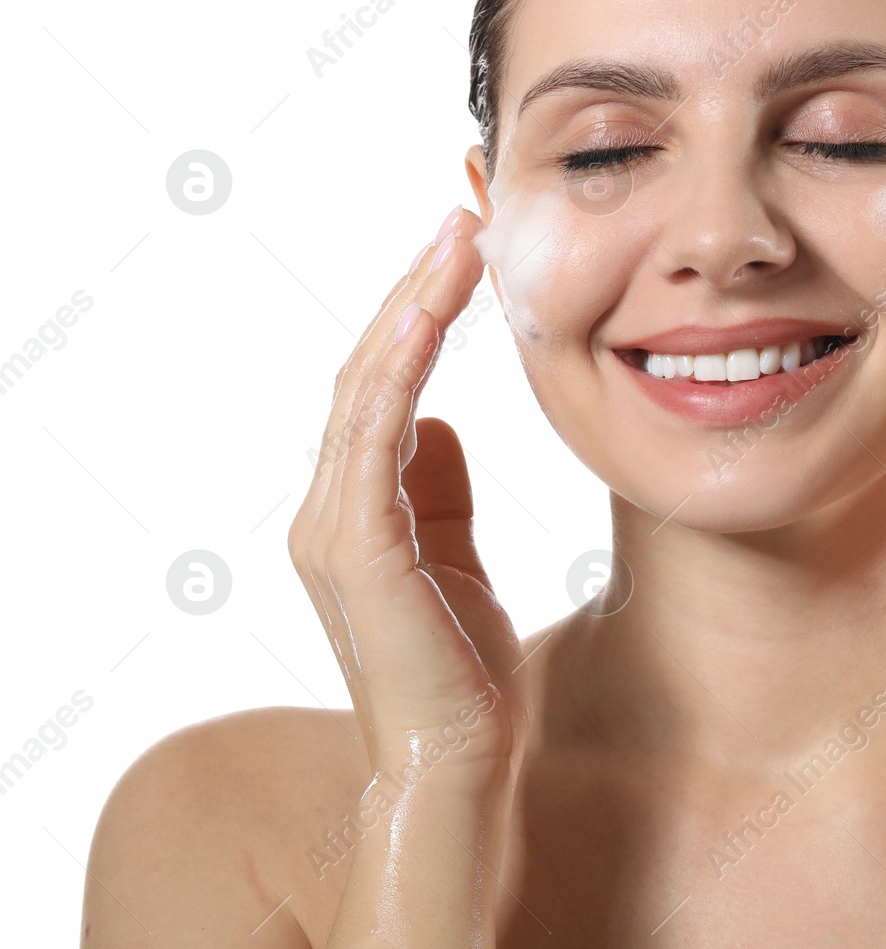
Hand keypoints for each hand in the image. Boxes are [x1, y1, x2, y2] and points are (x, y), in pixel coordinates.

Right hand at [287, 206, 528, 782]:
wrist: (458, 762)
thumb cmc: (462, 671)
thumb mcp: (456, 560)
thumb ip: (438, 492)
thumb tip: (436, 424)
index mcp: (354, 510)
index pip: (380, 389)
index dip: (415, 318)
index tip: (461, 255)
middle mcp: (329, 509)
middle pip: (367, 372)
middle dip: (414, 291)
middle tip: (460, 218)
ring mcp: (334, 525)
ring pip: (367, 388)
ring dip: (412, 307)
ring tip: (456, 240)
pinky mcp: (358, 545)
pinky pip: (377, 433)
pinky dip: (403, 364)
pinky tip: (436, 311)